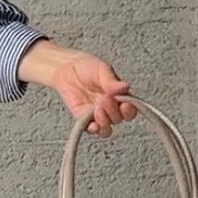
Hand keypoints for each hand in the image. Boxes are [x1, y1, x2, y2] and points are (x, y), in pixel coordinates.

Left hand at [17, 39, 136, 134]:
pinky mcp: (83, 120)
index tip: (125, 104)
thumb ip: (112, 81)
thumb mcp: (102, 70)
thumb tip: (125, 87)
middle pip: (118, 119)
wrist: (66, 69)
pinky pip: (91, 130)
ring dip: (105, 122)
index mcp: (119, 97)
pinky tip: (94, 124)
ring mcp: (97, 116)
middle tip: (105, 99)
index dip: (130, 110)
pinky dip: (94, 129)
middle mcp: (110, 109)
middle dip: (113, 111)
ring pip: (106, 129)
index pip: (130, 109)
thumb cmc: (87, 67)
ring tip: (98, 109)